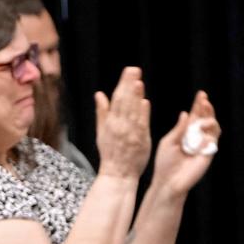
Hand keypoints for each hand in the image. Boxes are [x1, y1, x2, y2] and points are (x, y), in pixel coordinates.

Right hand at [94, 66, 151, 180]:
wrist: (118, 173)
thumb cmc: (111, 152)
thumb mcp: (102, 131)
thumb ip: (102, 112)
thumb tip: (99, 94)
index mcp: (110, 123)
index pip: (117, 99)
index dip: (123, 85)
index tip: (128, 72)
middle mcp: (119, 126)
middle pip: (124, 102)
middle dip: (129, 85)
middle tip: (134, 70)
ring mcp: (130, 133)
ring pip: (132, 111)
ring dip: (135, 96)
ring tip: (138, 82)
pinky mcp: (140, 140)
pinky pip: (141, 124)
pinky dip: (142, 113)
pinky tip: (144, 102)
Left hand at [150, 91, 219, 198]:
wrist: (169, 181)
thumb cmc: (165, 162)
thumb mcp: (169, 142)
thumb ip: (179, 129)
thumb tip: (186, 113)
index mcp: (185, 132)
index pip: (195, 116)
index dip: (198, 105)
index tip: (201, 94)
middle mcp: (196, 137)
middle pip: (206, 119)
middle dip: (207, 108)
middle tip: (204, 99)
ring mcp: (204, 145)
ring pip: (213, 127)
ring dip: (209, 118)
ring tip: (203, 114)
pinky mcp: (209, 153)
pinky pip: (213, 140)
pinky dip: (207, 135)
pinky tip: (200, 134)